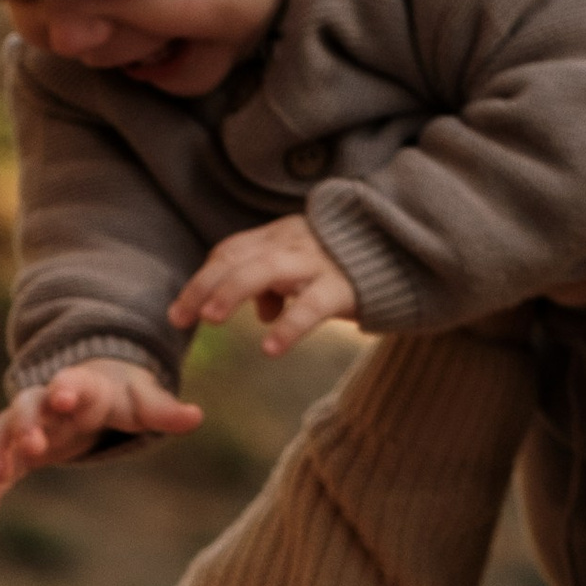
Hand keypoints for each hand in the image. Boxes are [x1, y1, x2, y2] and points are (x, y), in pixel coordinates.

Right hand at [0, 359, 201, 513]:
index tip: (64, 397)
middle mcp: (46, 403)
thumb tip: (197, 417)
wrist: (94, 391)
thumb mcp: (144, 402)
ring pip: (4, 433)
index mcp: (78, 386)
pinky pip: (1, 465)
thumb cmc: (122, 396)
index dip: (65, 389)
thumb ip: (165, 411)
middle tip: (33, 446)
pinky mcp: (20, 451)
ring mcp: (28, 426)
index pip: (68, 383)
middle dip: (28, 424)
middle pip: (28, 407)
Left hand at [168, 217, 361, 356]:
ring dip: (233, 291)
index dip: (203, 279)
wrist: (405, 251)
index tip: (180, 312)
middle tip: (180, 318)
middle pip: (238, 258)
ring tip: (211, 319)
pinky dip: (290, 325)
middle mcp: (294, 243)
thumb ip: (278, 284)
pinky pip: (312, 305)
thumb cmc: (350, 264)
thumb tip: (259, 314)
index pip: (232, 251)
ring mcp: (318, 262)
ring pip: (266, 270)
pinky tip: (271, 347)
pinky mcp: (344, 287)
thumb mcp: (307, 269)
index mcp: (281, 237)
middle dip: (205, 286)